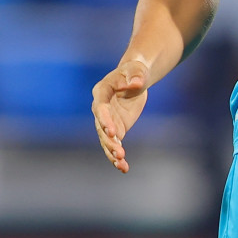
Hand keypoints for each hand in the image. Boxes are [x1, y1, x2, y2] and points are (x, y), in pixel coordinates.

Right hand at [91, 58, 149, 173]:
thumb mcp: (137, 70)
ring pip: (106, 140)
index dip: (105, 119)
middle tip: (119, 152)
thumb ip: (135, 75)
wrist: (136, 79)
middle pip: (101, 127)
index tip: (112, 131)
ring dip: (112, 152)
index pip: (100, 108)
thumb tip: (136, 83)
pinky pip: (115, 144)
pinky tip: (124, 168)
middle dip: (109, 141)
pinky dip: (117, 157)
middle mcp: (100, 108)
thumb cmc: (135, 71)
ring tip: (121, 163)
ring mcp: (107, 121)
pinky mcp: (116, 130)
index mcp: (102, 91)